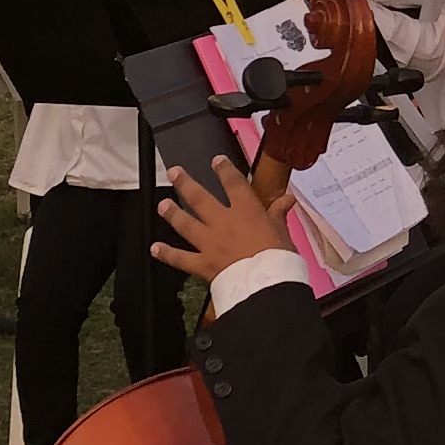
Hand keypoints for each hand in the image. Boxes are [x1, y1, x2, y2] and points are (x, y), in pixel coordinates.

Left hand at [151, 153, 295, 278]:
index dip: (224, 169)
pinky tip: (156, 248)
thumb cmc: (278, 259)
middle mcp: (223, 222)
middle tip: (174, 173)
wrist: (267, 283)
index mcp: (246, 211)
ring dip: (172, 213)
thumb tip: (288, 200)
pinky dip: (167, 254)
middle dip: (185, 183)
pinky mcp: (204, 264)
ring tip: (163, 205)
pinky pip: (181, 258)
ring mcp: (210, 243)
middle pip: (200, 198)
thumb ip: (278, 214)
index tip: (217, 161)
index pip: (233, 183)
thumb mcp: (283, 232)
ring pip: (186, 224)